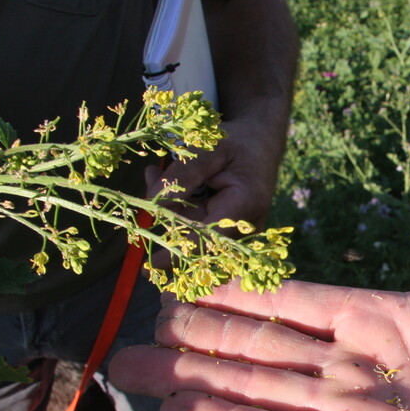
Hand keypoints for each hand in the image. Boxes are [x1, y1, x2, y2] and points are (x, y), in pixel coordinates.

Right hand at [113, 158, 409, 410]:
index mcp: (385, 319)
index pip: (293, 304)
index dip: (238, 294)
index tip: (187, 280)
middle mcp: (359, 367)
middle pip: (259, 349)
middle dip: (197, 340)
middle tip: (136, 331)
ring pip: (256, 392)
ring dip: (194, 383)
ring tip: (134, 373)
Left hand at [145, 117, 280, 268]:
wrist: (261, 144)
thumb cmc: (237, 144)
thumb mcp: (208, 149)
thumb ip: (182, 176)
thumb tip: (153, 205)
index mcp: (244, 204)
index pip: (205, 236)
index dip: (176, 250)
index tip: (148, 266)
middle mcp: (247, 226)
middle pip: (194, 235)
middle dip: (167, 213)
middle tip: (151, 174)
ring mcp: (241, 233)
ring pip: (194, 233)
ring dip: (172, 209)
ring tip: (160, 173)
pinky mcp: (232, 233)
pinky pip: (200, 230)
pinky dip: (182, 211)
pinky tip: (177, 186)